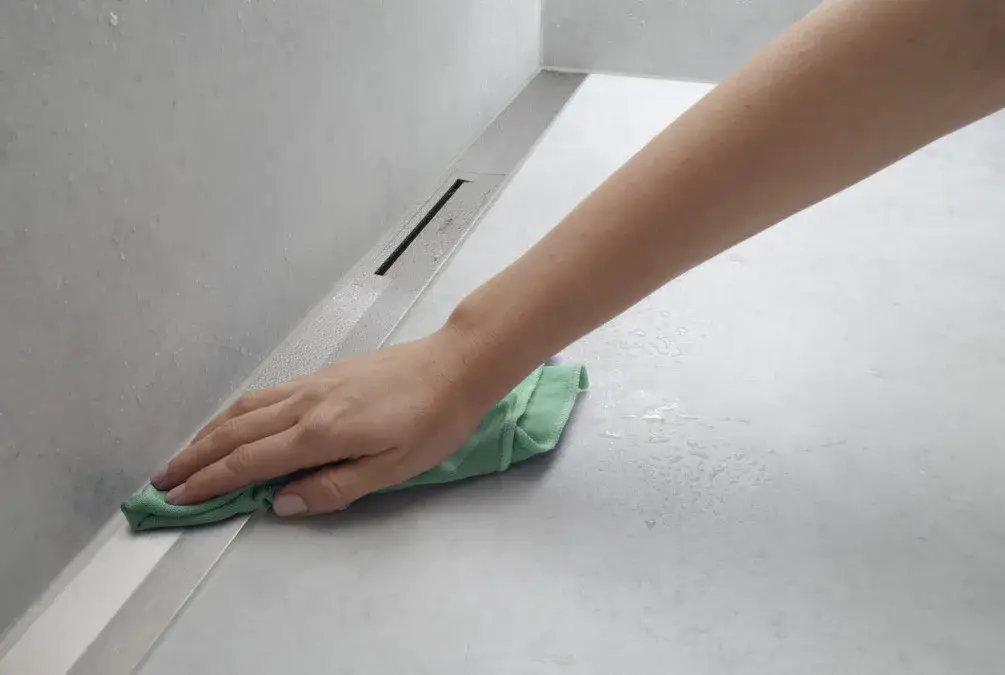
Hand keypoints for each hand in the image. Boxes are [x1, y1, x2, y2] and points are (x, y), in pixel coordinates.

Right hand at [150, 326, 491, 516]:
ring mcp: (314, 384)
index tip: (178, 499)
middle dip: (195, 458)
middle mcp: (307, 403)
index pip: (250, 462)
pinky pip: (267, 394)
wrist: (457, 364)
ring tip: (186, 453)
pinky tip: (236, 420)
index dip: (210, 482)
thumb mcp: (393, 468)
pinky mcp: (325, 374)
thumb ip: (335, 487)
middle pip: (236, 432)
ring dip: (210, 432)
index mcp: (321, 431)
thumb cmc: (434, 420)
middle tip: (162, 480)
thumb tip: (282, 504)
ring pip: (247, 407)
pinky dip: (237, 411)